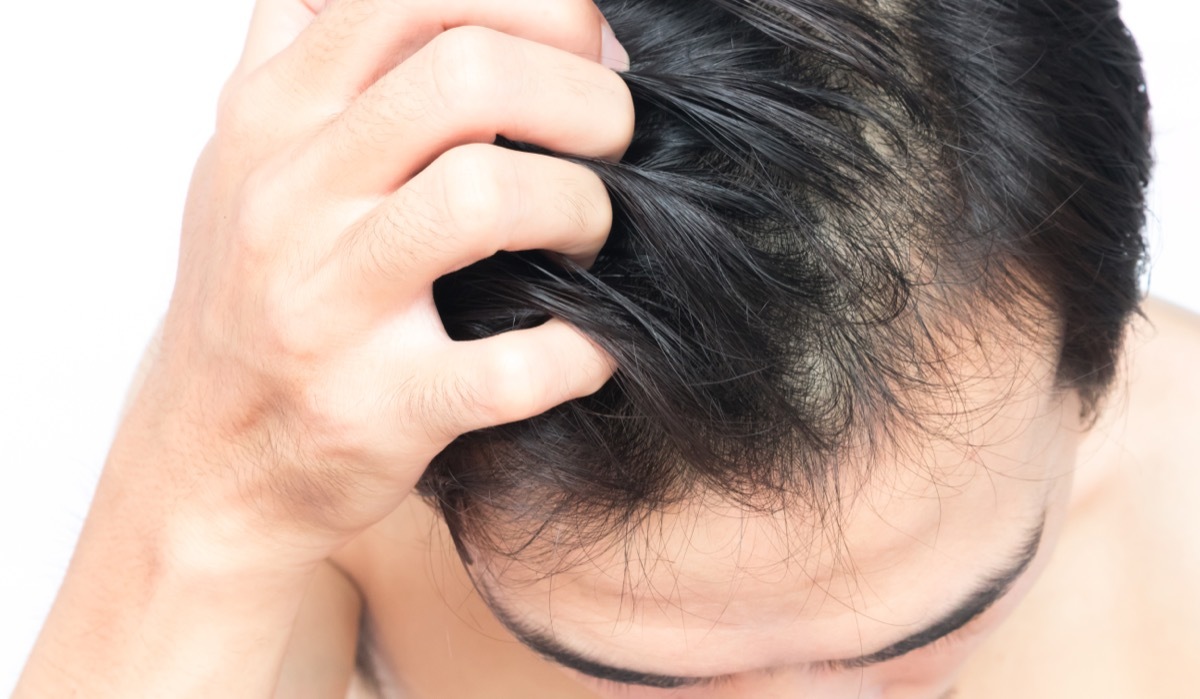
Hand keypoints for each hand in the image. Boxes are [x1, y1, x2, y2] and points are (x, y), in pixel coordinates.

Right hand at [119, 0, 633, 570]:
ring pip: (487, 198)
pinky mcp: (379, 409)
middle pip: (466, 77)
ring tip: (587, 237)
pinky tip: (590, 344)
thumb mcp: (250, 157)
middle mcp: (292, 198)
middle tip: (613, 141)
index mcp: (274, 120)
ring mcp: (328, 307)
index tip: (577, 50)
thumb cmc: (254, 300)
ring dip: (583, 211)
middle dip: (581, 99)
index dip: (527, 8)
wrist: (210, 463)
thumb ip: (308, 56)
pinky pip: (515, 366)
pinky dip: (583, 350)